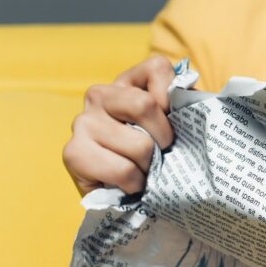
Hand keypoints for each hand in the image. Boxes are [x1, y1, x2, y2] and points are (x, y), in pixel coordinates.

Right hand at [63, 55, 176, 195]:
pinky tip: (129, 184)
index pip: (156, 68)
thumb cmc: (158, 156)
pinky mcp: (73, 152)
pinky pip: (122, 170)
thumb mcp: (177, 126)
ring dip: (150, 168)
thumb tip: (192, 98)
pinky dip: (135, 184)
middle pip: (144, 104)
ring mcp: (82, 122)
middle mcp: (99, 95)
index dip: (173, 98)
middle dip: (164, 138)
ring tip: (143, 171)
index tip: (174, 121)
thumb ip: (185, 106)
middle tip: (162, 153)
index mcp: (127, 82)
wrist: (128, 198)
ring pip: (139, 145)